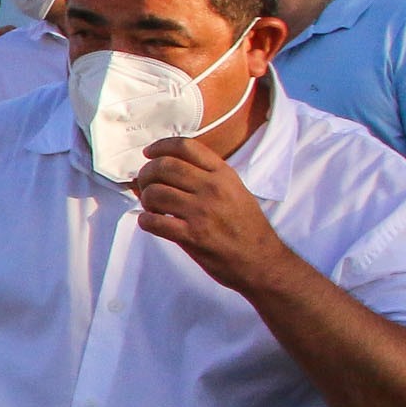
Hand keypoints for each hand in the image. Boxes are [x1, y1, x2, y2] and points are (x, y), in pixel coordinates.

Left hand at [129, 136, 296, 294]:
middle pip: (165, 166)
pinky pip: (155, 221)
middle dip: (147, 173)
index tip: (149, 153)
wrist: (261, 259)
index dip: (161, 147)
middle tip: (145, 183)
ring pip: (156, 192)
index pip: (186, 147)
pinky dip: (146, 220)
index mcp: (223, 175)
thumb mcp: (235, 190)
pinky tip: (151, 221)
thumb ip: (207, 177)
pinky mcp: (193, 235)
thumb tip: (167, 167)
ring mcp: (203, 212)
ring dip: (146, 198)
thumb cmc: (246, 226)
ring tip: (152, 206)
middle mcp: (213, 188)